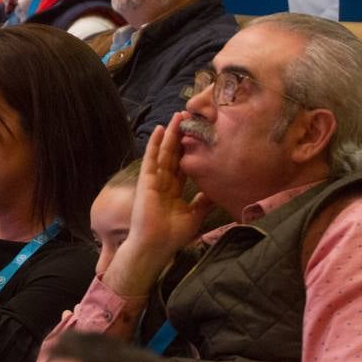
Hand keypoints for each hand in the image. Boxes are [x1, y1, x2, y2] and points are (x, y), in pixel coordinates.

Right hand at [103, 113, 211, 296]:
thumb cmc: (172, 236)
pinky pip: (151, 158)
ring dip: (171, 134)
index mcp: (174, 190)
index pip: (183, 165)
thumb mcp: (194, 216)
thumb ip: (203, 202)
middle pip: (174, 154)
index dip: (190, 150)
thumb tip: (215, 192)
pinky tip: (161, 130)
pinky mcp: (146, 180)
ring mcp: (154, 180)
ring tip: (178, 116)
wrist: (154, 246)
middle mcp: (164, 182)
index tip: (198, 135)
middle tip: (189, 117)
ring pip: (164, 152)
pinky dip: (155, 144)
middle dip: (181, 136)